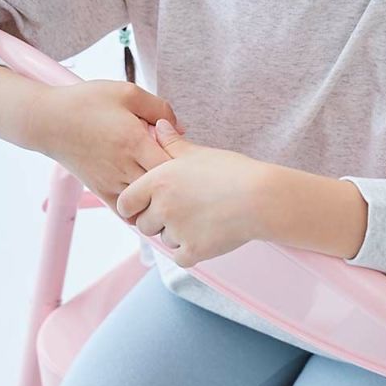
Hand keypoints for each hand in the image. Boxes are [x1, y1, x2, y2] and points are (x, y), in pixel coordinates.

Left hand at [115, 120, 266, 268]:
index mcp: (158, 182)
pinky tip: (205, 236)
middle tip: (181, 210)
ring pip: (164, 240)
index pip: (125, 203)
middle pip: (143, 224)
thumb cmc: (231, 171)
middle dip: (156, 220)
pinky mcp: (194, 251)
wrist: (260, 198)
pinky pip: (180, 258)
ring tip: (200, 218)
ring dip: (175, 235)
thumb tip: (158, 126)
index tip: (144, 205)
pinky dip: (190, 251)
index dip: (133, 205)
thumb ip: (172, 143)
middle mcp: (162, 207)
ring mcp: (177, 232)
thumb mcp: (198, 153)